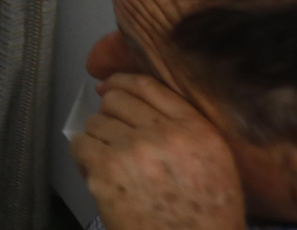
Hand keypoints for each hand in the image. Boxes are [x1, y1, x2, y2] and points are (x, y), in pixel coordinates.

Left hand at [71, 73, 245, 229]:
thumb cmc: (205, 218)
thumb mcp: (215, 164)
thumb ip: (185, 129)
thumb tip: (139, 103)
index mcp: (197, 131)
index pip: (149, 86)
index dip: (121, 81)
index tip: (108, 85)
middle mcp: (165, 134)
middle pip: (117, 100)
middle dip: (110, 115)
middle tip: (113, 136)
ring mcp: (133, 150)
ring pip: (96, 122)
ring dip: (98, 139)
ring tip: (112, 163)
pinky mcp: (107, 170)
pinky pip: (80, 144)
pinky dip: (83, 156)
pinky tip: (97, 172)